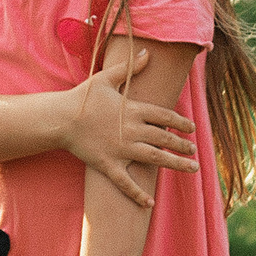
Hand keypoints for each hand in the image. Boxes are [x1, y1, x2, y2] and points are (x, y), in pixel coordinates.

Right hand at [58, 61, 196, 205]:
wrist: (60, 119)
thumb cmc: (82, 98)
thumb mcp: (106, 78)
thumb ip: (130, 67)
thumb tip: (148, 51)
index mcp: (132, 110)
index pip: (164, 116)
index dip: (181, 122)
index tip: (191, 128)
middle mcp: (131, 130)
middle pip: (164, 138)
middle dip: (183, 144)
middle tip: (194, 150)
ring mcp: (121, 149)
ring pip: (155, 159)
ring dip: (176, 164)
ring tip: (193, 168)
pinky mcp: (108, 165)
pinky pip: (126, 182)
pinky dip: (137, 194)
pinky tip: (150, 203)